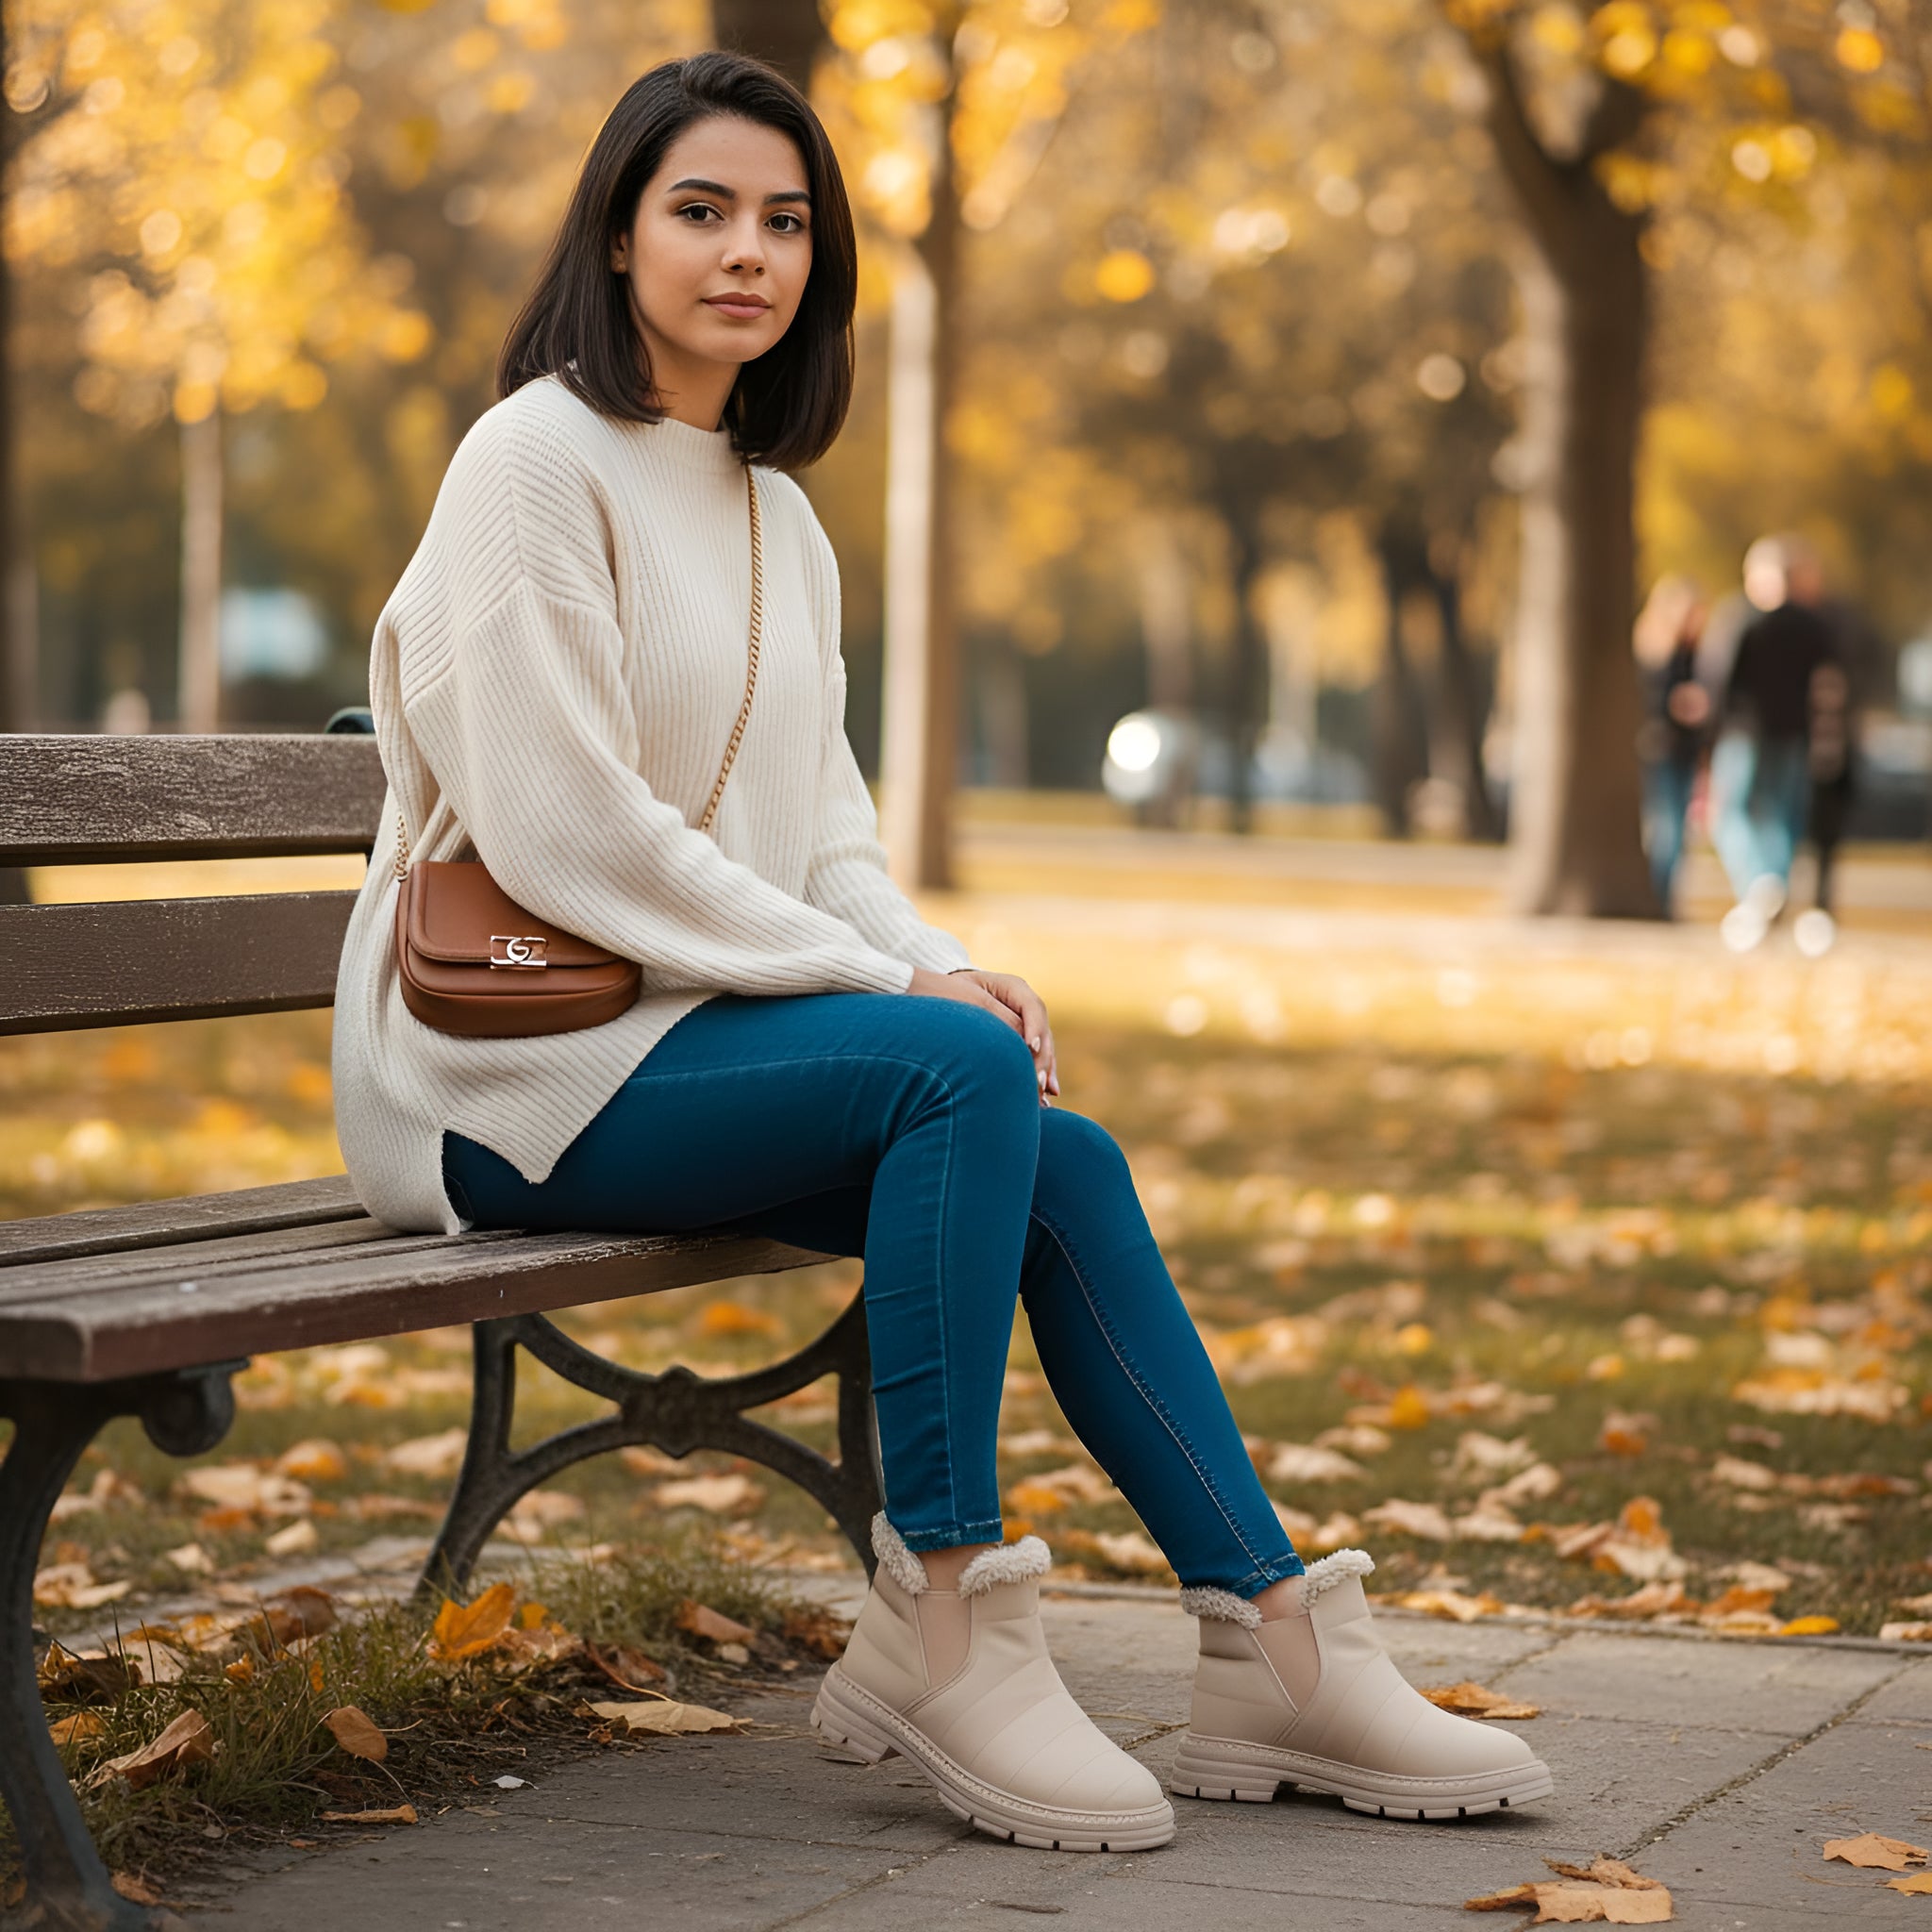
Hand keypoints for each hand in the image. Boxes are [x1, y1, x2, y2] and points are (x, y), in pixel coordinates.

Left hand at [906, 967, 1059, 1104]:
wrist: (927, 996)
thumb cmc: (945, 995)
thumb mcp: (969, 1003)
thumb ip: (997, 1020)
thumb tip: (1021, 1045)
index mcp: (1013, 987)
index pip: (1033, 1008)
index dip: (1035, 1029)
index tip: (1032, 1048)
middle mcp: (1021, 1005)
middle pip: (1041, 1031)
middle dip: (1043, 1058)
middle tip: (1040, 1082)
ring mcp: (1021, 1023)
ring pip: (1041, 1048)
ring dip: (1045, 1071)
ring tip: (1046, 1095)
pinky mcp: (1016, 1041)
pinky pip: (1032, 1058)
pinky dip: (1037, 1075)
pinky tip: (1046, 1097)